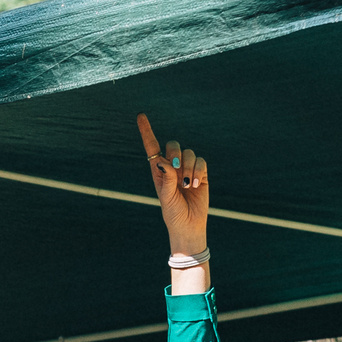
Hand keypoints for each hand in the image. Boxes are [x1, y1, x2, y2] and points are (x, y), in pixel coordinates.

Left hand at [137, 114, 209, 256]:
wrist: (189, 225)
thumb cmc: (173, 213)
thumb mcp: (166, 198)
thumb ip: (166, 179)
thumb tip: (164, 162)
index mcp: (158, 170)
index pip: (152, 147)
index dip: (147, 131)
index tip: (140, 116)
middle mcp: (172, 167)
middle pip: (173, 145)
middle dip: (175, 153)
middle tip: (176, 169)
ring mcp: (187, 168)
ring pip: (188, 153)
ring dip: (188, 168)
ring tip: (186, 185)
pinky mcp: (201, 173)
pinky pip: (201, 161)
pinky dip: (198, 171)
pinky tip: (194, 184)